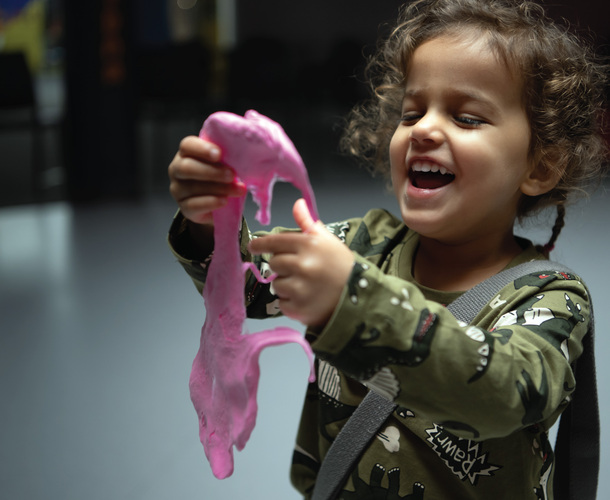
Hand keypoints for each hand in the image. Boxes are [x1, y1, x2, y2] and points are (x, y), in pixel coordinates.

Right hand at [168, 136, 246, 224]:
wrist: (213, 203)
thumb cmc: (218, 176)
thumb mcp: (221, 163)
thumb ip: (224, 158)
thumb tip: (241, 156)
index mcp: (186, 153)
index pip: (187, 145)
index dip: (202, 149)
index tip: (219, 154)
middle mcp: (177, 170)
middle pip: (187, 167)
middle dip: (212, 171)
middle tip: (232, 175)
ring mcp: (178, 190)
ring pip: (193, 187)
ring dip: (219, 188)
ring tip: (237, 189)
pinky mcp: (184, 207)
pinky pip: (194, 205)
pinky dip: (211, 202)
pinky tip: (225, 201)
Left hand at [249, 199, 354, 326]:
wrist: (360, 298)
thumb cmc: (342, 266)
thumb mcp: (327, 241)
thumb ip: (308, 224)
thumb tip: (297, 203)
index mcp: (309, 245)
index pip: (275, 242)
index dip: (261, 244)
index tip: (253, 246)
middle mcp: (303, 265)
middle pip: (274, 263)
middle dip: (283, 267)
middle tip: (301, 271)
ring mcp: (300, 288)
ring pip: (276, 284)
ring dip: (287, 286)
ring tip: (307, 286)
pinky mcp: (299, 308)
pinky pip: (282, 303)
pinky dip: (291, 303)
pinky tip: (307, 299)